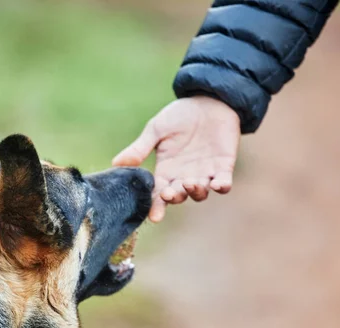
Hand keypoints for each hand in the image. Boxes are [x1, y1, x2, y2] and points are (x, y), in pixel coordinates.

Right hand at [113, 96, 240, 221]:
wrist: (208, 100)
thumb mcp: (156, 130)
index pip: (158, 194)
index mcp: (166, 171)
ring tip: (190, 183)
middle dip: (174, 198)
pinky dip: (221, 186)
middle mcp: (183, 176)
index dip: (156, 206)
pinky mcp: (223, 167)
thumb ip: (140, 148)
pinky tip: (217, 184)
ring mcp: (204, 173)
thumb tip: (116, 163)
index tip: (154, 216)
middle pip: (178, 196)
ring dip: (195, 192)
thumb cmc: (179, 115)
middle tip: (169, 192)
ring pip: (200, 193)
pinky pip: (224, 183)